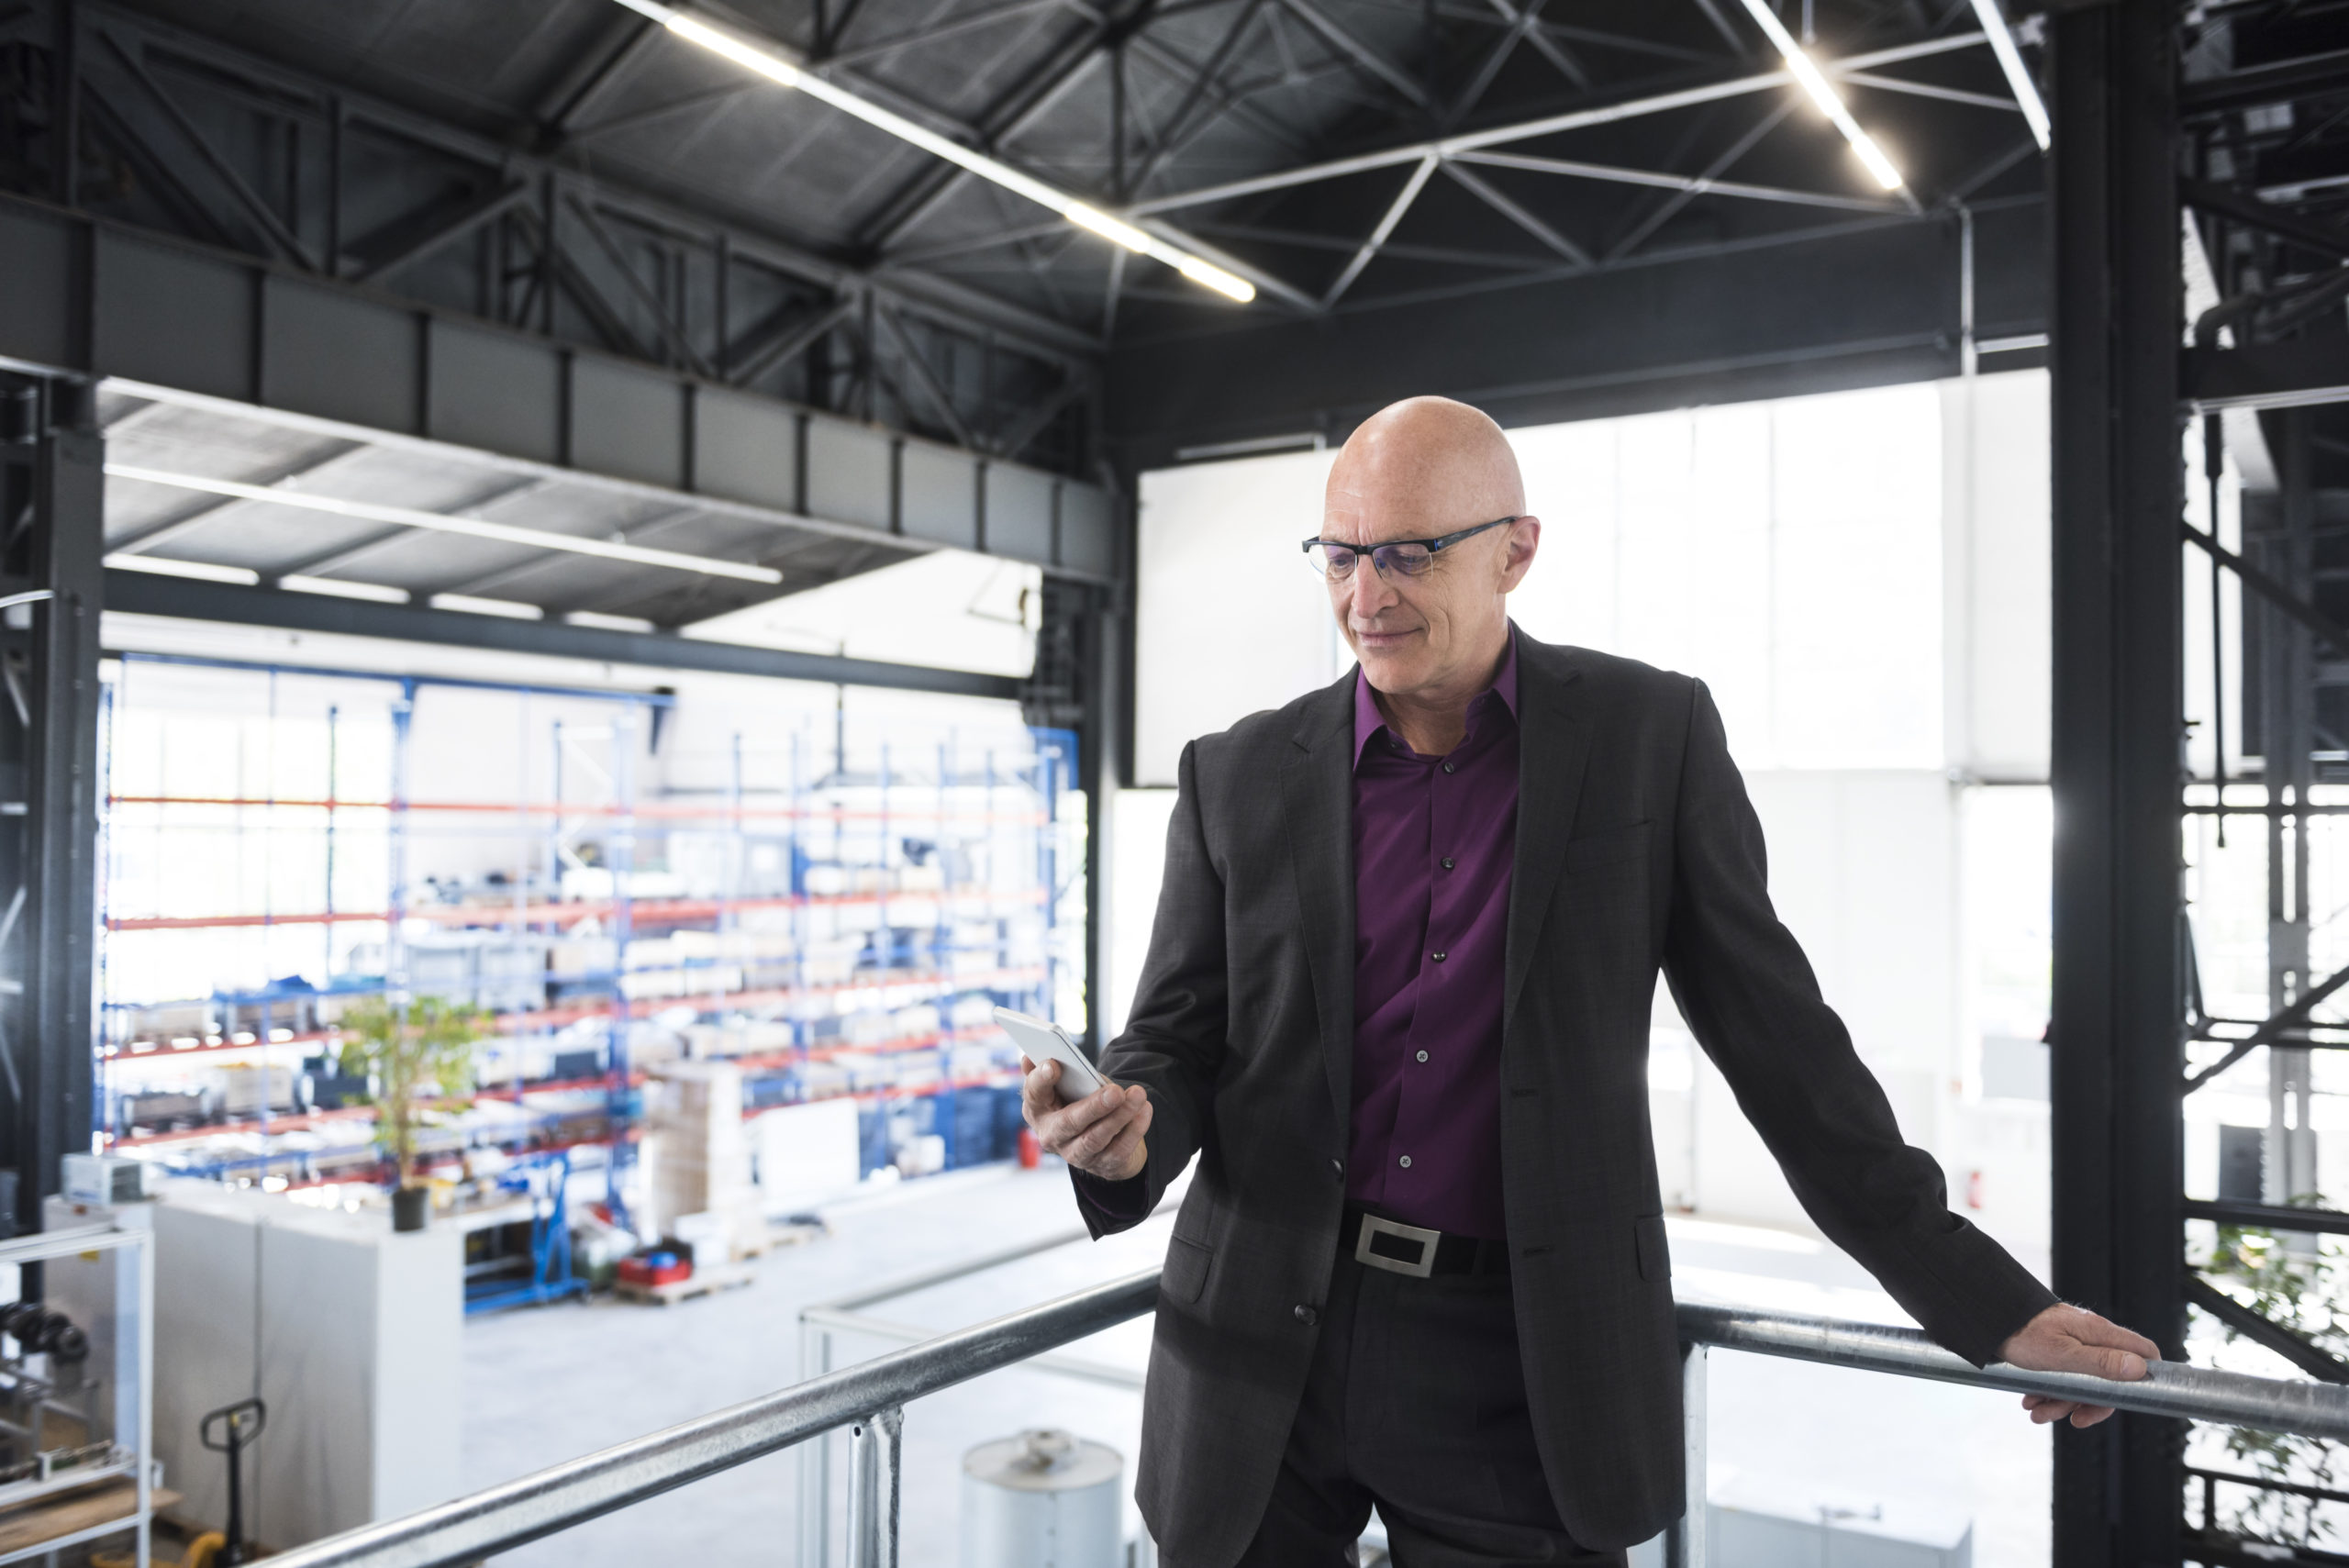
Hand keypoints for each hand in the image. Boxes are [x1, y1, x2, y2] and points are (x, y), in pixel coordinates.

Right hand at [1019, 1057, 1151, 1181]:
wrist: (1102, 1138)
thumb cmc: (1079, 1102)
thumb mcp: (1069, 1084)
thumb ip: (1055, 1071)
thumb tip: (1030, 1058)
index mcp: (1038, 1109)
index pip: (1033, 1095)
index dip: (1040, 1080)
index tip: (1053, 1065)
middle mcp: (1052, 1135)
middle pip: (1069, 1122)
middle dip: (1094, 1106)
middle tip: (1115, 1092)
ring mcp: (1076, 1154)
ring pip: (1096, 1138)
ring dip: (1120, 1116)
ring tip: (1138, 1095)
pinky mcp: (1102, 1164)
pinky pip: (1119, 1149)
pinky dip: (1134, 1129)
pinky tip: (1144, 1110)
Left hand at [1998, 1303, 2160, 1427]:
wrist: (1986, 1318)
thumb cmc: (2022, 1332)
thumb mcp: (2063, 1354)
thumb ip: (2101, 1363)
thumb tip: (2140, 1369)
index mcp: (2099, 1333)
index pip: (2142, 1351)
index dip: (2146, 1375)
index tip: (2130, 1400)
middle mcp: (2090, 1337)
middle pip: (2110, 1377)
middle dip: (2091, 1402)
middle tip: (2073, 1418)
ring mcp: (2073, 1343)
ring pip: (2082, 1381)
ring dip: (2061, 1402)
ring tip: (2037, 1412)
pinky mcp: (2055, 1349)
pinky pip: (2061, 1377)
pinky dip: (2048, 1392)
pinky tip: (2031, 1401)